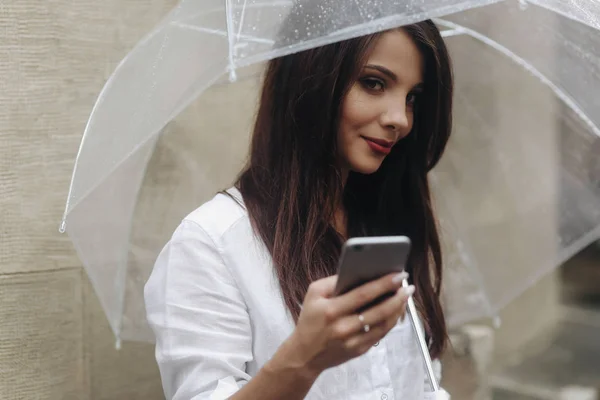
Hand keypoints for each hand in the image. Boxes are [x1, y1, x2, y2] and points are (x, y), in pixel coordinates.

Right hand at [283, 272, 413, 374]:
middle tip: (408, 286)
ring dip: (398, 309)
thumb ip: (333, 281)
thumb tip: (359, 271)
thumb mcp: (313, 294)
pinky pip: (380, 334)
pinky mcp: (359, 351)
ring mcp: (352, 342)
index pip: (363, 294)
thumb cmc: (310, 319)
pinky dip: (391, 321)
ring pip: (383, 324)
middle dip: (397, 297)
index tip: (399, 274)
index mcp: (331, 310)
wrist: (304, 355)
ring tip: (405, 296)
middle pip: (378, 311)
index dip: (384, 284)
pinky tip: (396, 310)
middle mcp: (342, 327)